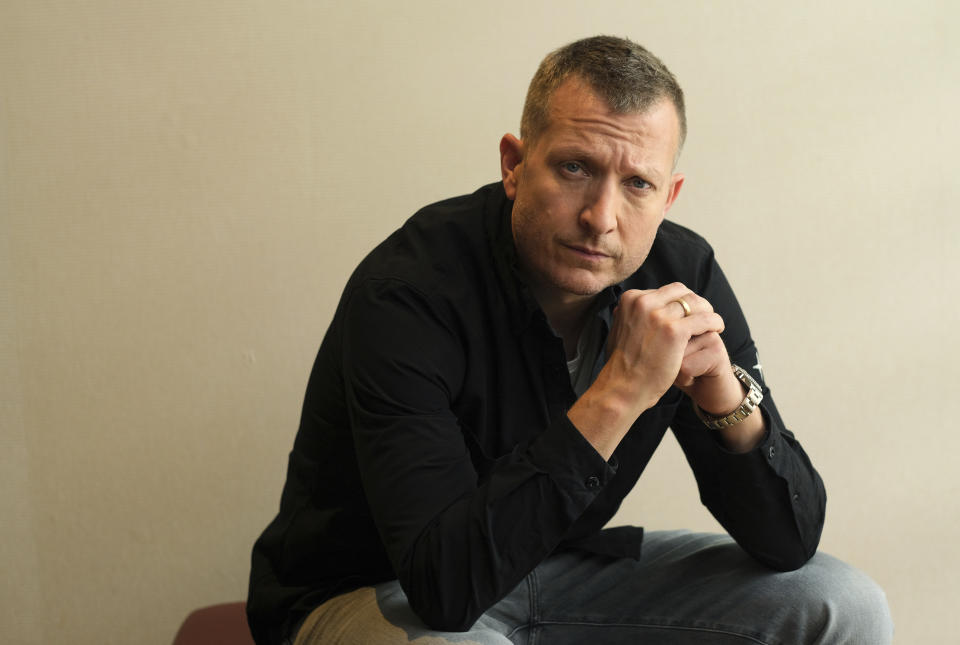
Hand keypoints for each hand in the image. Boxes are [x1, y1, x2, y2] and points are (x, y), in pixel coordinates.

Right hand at [605, 282, 724, 411]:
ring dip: (707, 310)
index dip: (678, 302)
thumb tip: (636, 308)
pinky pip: (705, 319)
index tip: (686, 314)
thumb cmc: (622, 364)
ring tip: (713, 323)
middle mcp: (643, 302)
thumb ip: (630, 315)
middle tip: (703, 314)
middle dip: (694, 302)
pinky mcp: (674, 331)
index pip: (665, 291)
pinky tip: (717, 329)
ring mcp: (658, 316)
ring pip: (695, 303)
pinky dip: (715, 322)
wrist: (622, 387)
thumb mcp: (619, 329)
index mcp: (631, 298)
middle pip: (681, 292)